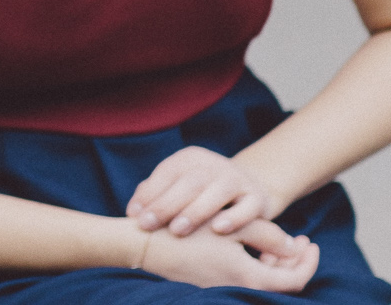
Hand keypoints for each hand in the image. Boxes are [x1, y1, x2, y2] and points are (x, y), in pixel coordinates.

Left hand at [127, 146, 276, 236]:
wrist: (249, 189)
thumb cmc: (202, 194)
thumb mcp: (179, 187)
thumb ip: (156, 194)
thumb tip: (133, 212)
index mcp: (190, 158)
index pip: (167, 173)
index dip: (149, 194)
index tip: (135, 216)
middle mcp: (213, 164)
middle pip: (189, 182)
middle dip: (166, 204)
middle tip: (148, 226)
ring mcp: (237, 179)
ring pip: (217, 191)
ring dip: (195, 211)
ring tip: (177, 230)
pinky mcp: (257, 197)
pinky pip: (247, 207)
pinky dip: (234, 218)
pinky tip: (218, 229)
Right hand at [134, 217, 318, 292]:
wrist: (144, 245)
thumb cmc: (186, 232)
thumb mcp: (229, 226)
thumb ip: (266, 234)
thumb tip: (291, 245)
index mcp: (249, 278)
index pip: (294, 280)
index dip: (308, 262)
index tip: (310, 242)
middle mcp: (239, 289)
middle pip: (280, 282)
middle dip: (293, 260)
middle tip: (299, 239)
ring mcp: (224, 288)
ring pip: (262, 279)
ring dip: (273, 261)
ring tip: (274, 239)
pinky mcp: (211, 283)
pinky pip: (244, 277)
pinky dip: (254, 263)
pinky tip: (246, 243)